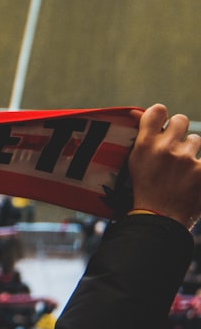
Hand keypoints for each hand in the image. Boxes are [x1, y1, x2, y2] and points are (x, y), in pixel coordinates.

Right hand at [128, 104, 200, 228]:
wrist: (160, 217)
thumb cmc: (144, 188)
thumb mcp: (134, 160)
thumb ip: (142, 135)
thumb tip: (136, 111)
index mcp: (145, 143)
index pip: (158, 110)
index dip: (161, 116)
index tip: (161, 125)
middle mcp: (166, 147)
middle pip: (181, 120)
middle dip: (179, 131)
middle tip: (175, 147)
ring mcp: (187, 159)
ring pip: (196, 140)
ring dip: (191, 152)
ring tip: (183, 170)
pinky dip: (199, 167)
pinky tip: (193, 177)